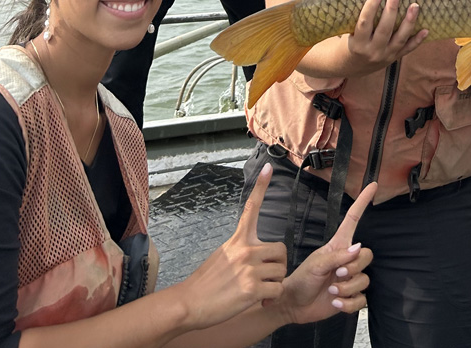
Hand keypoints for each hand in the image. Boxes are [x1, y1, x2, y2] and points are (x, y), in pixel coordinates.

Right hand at [177, 164, 287, 328]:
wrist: (188, 304)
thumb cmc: (204, 283)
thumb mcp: (221, 255)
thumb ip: (240, 250)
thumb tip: (253, 254)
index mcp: (238, 239)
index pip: (252, 208)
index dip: (261, 186)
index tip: (268, 167)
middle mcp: (246, 250)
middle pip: (281, 250)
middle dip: (278, 265)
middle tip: (266, 277)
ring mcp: (250, 269)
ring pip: (281, 272)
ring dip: (274, 283)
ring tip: (259, 291)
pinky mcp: (252, 288)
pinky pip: (278, 290)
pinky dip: (272, 298)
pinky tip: (260, 300)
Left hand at [281, 182, 376, 325]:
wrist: (294, 305)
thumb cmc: (301, 279)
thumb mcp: (316, 264)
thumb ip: (337, 256)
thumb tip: (358, 248)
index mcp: (338, 246)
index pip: (353, 219)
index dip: (362, 202)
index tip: (373, 185)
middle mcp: (347, 260)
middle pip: (367, 255)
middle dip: (354, 268)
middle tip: (337, 275)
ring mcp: (350, 279)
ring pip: (365, 280)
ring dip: (347, 288)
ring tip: (332, 291)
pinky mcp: (350, 297)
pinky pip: (362, 300)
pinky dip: (348, 304)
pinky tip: (336, 303)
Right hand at [346, 0, 428, 74]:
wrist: (352, 67)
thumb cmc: (351, 42)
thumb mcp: (348, 32)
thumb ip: (356, 16)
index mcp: (358, 44)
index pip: (364, 23)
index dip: (371, 7)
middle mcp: (373, 51)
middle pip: (384, 29)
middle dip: (391, 10)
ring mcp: (386, 56)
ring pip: (400, 39)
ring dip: (409, 22)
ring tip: (414, 6)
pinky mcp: (394, 58)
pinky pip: (408, 49)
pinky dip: (417, 40)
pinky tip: (426, 30)